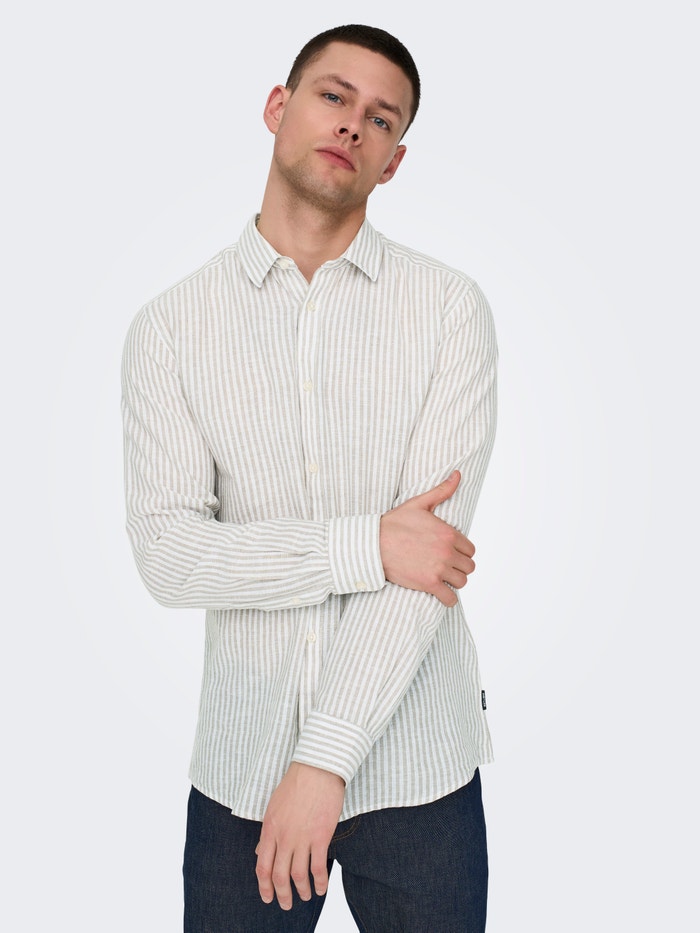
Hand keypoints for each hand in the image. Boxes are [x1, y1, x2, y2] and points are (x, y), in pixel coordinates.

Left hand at [255, 762, 344, 909]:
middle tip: (286, 905)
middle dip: (281, 895)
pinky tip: (322, 888)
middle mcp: (283, 836)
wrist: (317, 768)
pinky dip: (320, 881)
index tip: (267, 897)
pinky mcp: (320, 836)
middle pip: (279, 875)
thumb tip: (261, 851)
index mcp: (270, 828)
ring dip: (302, 891)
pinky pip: (318, 867)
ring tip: (307, 897)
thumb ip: (268, 831)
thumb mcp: (274, 806)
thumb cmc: (296, 783)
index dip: (264, 886)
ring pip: (298, 875)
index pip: (263, 866)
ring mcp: (302, 837)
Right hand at [379, 470, 474, 606]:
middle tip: (446, 566)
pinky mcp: (429, 584)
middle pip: (469, 566)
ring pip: (462, 581)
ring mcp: (439, 569)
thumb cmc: (394, 523)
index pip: (470, 549)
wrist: (373, 544)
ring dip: (455, 582)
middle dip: (459, 567)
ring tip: (444, 578)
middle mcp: (447, 552)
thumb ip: (442, 491)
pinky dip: (448, 599)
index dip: (461, 552)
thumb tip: (458, 474)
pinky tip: (442, 594)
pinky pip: (450, 598)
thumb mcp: (419, 504)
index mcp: (448, 533)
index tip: (450, 553)